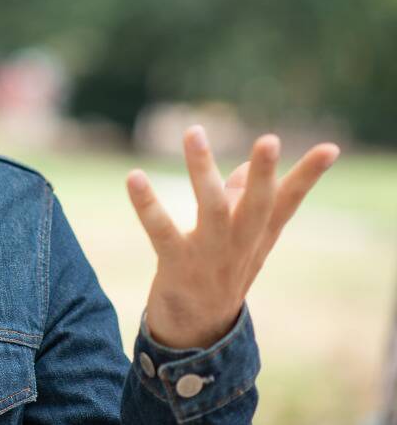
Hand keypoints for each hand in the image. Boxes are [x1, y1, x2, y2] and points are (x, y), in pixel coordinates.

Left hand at [126, 125, 339, 348]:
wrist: (196, 334)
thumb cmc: (219, 274)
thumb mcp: (239, 241)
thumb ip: (243, 203)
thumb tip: (245, 169)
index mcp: (258, 235)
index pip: (288, 201)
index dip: (309, 175)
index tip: (331, 148)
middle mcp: (240, 244)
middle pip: (258, 205)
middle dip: (265, 173)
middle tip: (270, 140)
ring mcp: (210, 255)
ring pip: (212, 208)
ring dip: (203, 170)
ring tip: (195, 132)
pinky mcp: (176, 264)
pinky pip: (161, 231)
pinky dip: (147, 204)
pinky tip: (134, 177)